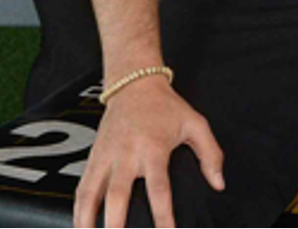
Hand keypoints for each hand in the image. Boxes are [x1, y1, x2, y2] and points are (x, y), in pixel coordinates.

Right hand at [74, 78, 223, 228]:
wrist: (133, 84)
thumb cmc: (165, 106)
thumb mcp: (195, 124)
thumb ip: (211, 154)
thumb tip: (218, 183)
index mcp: (153, 148)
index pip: (159, 188)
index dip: (163, 215)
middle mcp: (126, 154)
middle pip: (118, 194)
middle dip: (116, 223)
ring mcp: (105, 156)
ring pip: (91, 193)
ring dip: (88, 220)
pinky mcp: (93, 157)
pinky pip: (82, 188)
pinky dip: (78, 210)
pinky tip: (80, 227)